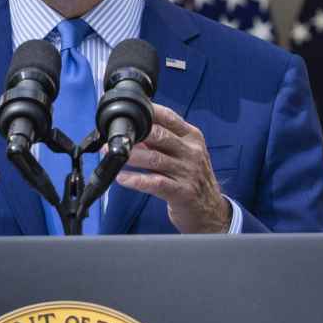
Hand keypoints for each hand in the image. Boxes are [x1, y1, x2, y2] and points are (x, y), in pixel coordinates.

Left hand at [115, 104, 230, 232]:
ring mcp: (188, 172)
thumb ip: (161, 142)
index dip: (146, 112)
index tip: (126, 112)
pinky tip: (121, 178)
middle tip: (113, 135)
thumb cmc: (193, 179)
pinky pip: (154, 183)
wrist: (211, 210)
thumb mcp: (184, 154)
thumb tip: (133, 131)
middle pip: (160, 135)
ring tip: (112, 153)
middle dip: (134, 134)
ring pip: (154, 158)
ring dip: (130, 156)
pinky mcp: (182, 192)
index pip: (169, 117)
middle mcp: (192, 151)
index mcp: (192, 137)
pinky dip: (136, 180)